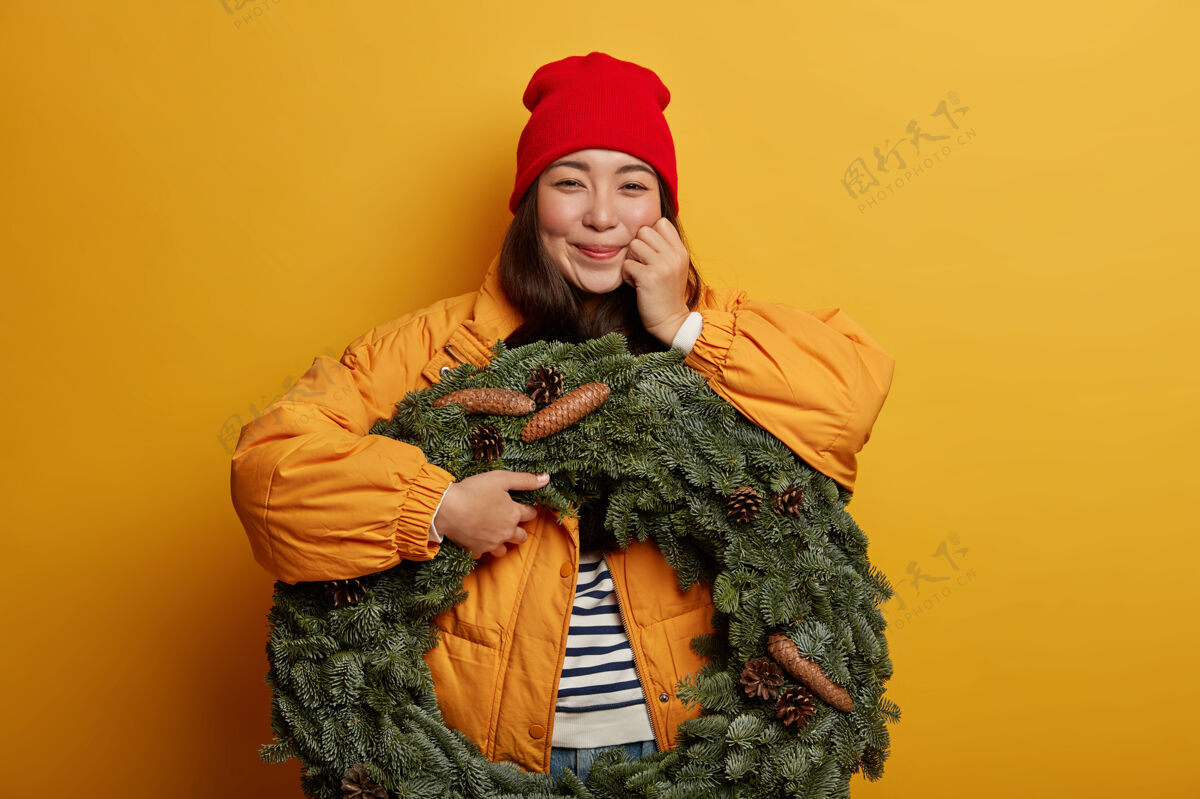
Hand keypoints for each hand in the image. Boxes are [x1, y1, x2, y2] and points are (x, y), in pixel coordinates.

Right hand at [433, 471, 547, 558]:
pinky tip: (478, 540)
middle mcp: (506, 531)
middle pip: (522, 536)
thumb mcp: (501, 479)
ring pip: (505, 550)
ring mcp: (491, 543)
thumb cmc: (473, 490)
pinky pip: (484, 554)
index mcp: (513, 514)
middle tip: (510, 521)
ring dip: (503, 542)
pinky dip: (483, 549)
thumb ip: (525, 480)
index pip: (531, 514)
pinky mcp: (477, 550)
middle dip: (519, 529)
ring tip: (496, 533)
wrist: (446, 508)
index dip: (529, 509)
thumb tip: (546, 478)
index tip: (523, 506)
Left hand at [622, 217, 691, 345]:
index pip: (661, 222)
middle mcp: (673, 255)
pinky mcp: (648, 277)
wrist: (671, 321)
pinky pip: (626, 264)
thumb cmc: (667, 293)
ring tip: (639, 274)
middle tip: (642, 264)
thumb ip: (665, 248)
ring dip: (631, 260)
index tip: (650, 251)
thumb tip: (644, 229)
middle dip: (638, 247)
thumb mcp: (674, 266)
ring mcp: (662, 266)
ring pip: (633, 245)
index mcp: (680, 251)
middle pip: (644, 231)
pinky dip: (627, 276)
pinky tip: (637, 285)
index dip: (650, 235)